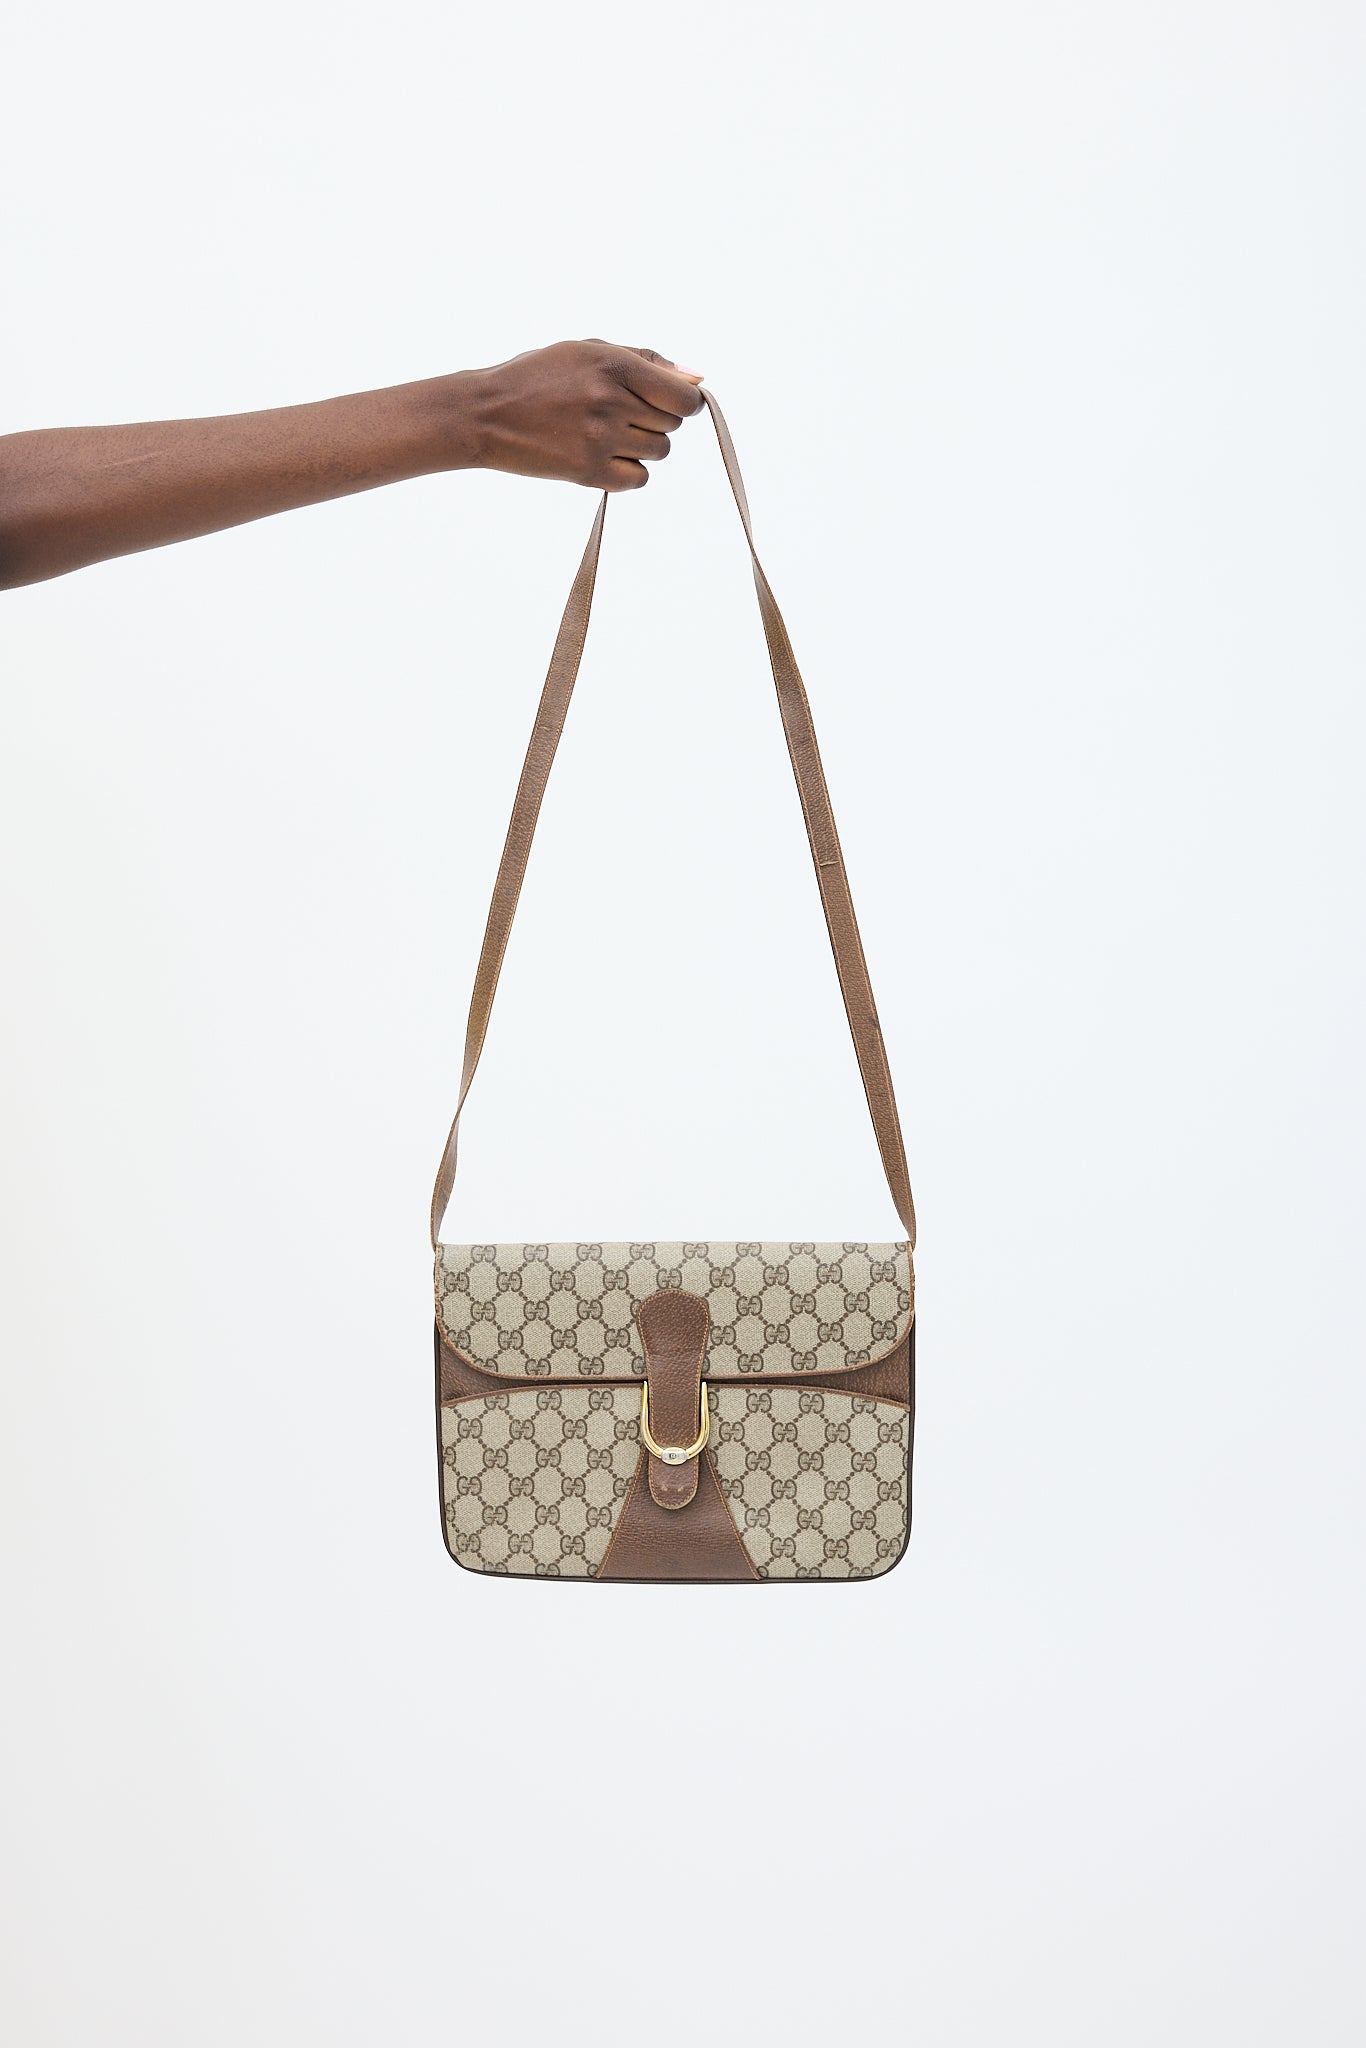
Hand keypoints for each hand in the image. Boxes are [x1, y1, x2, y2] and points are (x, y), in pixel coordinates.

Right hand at [458, 338, 705, 490]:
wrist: (486, 413)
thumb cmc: (539, 378)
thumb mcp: (588, 351)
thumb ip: (645, 361)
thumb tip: (698, 378)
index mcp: (613, 364)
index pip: (683, 396)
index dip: (686, 402)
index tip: (672, 403)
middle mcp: (611, 400)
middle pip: (672, 424)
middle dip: (655, 420)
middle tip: (620, 414)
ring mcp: (601, 439)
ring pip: (658, 452)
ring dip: (641, 446)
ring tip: (606, 433)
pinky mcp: (589, 471)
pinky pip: (638, 479)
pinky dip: (628, 471)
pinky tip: (602, 456)